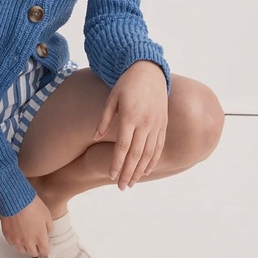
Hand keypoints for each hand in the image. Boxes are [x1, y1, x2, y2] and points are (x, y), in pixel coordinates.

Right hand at [0, 194, 52, 256]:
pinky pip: (12, 242)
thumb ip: (49, 227)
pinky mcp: (8, 236)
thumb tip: (47, 233)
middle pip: (33, 253)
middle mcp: (28, 242)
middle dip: (36, 246)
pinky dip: (15, 239)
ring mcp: (17, 240)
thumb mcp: (47, 214)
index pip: (45, 251)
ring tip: (26, 233)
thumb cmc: (31, 204)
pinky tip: (17, 230)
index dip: (45, 247)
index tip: (44, 242)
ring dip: (25, 244)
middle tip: (35, 237)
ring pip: (22, 250)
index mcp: (40, 237)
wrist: (15, 198)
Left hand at [92, 62, 167, 189]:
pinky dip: (153, 160)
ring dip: (140, 170)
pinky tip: (146, 170)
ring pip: (149, 154)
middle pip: (136, 154)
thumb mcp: (112, 98)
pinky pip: (159, 146)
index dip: (117, 163)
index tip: (111, 175)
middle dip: (128, 172)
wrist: (150, 71)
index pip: (123, 146)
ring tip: (131, 183)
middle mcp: (145, 123)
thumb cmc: (127, 84)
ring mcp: (156, 124)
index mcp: (130, 116)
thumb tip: (95, 137)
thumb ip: (104, 119)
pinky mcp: (163, 124)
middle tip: (121, 187)